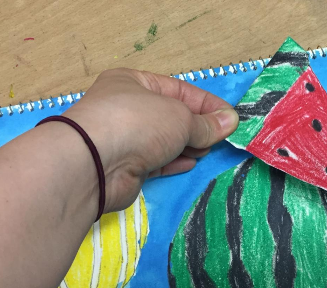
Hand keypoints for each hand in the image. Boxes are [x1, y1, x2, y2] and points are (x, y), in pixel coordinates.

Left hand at [63, 68, 238, 211]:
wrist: (95, 164)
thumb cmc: (137, 124)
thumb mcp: (180, 117)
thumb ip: (206, 123)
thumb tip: (231, 121)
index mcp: (134, 83)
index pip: (179, 90)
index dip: (207, 103)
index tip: (230, 118)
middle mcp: (127, 108)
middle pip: (172, 116)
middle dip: (198, 126)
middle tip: (221, 137)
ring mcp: (125, 138)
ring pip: (164, 140)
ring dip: (188, 145)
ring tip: (208, 150)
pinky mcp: (126, 166)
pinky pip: (156, 161)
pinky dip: (174, 161)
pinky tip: (191, 163)